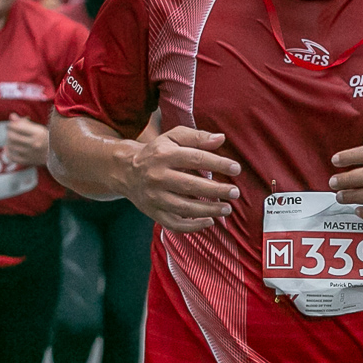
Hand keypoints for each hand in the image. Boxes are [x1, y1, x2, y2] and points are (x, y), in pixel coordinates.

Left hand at [4, 114, 48, 167]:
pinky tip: (8, 148)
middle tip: (10, 131)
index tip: (11, 125)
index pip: (17, 127)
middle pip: (12, 136)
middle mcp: (34, 144)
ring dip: (8, 141)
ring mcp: (31, 154)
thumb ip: (24, 122)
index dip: (11, 125)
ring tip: (11, 139)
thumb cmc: (46, 139)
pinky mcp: (28, 162)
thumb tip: (11, 116)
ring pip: (11, 146)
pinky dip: (8, 152)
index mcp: (38, 133)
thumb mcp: (39, 128)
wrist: (57, 155)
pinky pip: (12, 157)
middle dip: (9, 132)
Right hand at [121, 125, 240, 231]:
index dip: (218, 164)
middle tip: (235, 192)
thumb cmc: (157, 152)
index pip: (195, 158)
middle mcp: (157, 176)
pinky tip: (209, 221)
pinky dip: (193, 226)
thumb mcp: (173, 138)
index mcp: (164, 155)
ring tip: (227, 209)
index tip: (236, 169)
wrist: (126, 170)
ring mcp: (154, 197)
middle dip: (216, 190)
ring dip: (208, 210)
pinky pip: (174, 224)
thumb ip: (197, 137)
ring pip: (184, 207)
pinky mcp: (153, 212)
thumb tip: (221, 139)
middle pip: (190, 185)